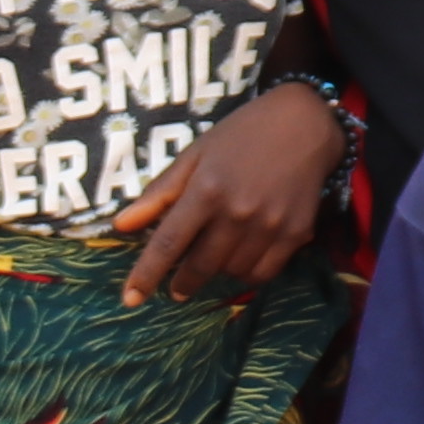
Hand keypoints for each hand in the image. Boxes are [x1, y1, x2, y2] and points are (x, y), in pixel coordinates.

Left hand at [113, 83, 333, 300]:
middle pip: (200, 266)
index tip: (131, 299)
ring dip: (217, 273)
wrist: (303, 124)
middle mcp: (237, 212)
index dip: (146, 274)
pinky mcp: (295, 234)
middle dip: (183, 284)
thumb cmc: (240, 135)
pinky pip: (263, 273)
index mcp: (206, 190)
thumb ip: (159, 193)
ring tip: (215, 256)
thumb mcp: (194, 155)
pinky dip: (247, 273)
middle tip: (176, 288)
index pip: (168, 243)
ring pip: (232, 273)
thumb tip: (120, 226)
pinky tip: (241, 258)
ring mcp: (269, 225)